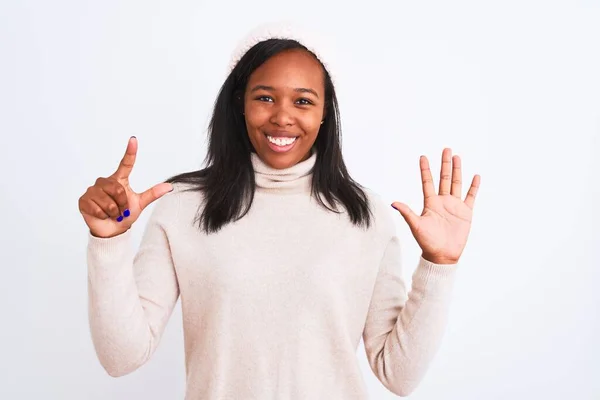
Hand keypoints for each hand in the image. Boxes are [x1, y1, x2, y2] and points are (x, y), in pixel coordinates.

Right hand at [78, 137, 172, 237]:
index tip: (133, 139)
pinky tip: (101, 215)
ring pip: (107, 201)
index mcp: (119, 180)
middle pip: (118, 190)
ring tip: (111, 213)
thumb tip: (170, 186)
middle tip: (121, 211)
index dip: (130, 152)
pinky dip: (102, 215)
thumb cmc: (125, 215)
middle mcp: (105, 182)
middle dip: (122, 204)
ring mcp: (93, 190)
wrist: (112, 230)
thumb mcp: (140, 203)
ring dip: (113, 211)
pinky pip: (97, 207)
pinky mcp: (84, 200)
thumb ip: (152, 194)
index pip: (125, 164)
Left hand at [392, 148, 479, 263]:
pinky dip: (473, 187)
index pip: (427, 182)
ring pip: (457, 183)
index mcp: (430, 203)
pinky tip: (475, 176)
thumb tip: (393, 203)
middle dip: (445, 164)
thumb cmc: (427, 242)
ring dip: (457, 170)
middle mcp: (442, 201)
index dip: (425, 169)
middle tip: (446, 149)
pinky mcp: (465, 213)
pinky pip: (470, 197)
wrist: (442, 255)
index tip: (423, 156)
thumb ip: (407, 212)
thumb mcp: (416, 225)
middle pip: (444, 178)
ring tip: (457, 157)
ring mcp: (454, 206)